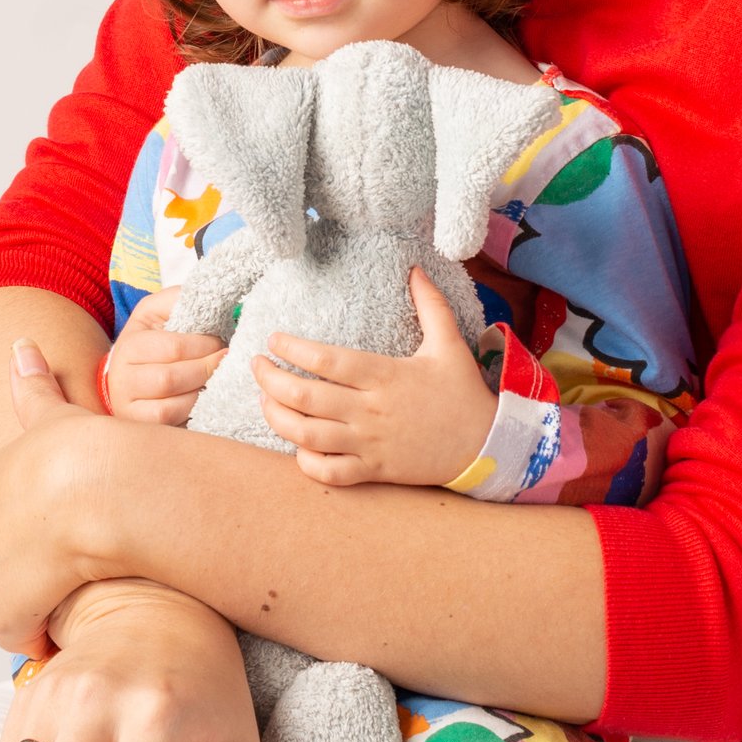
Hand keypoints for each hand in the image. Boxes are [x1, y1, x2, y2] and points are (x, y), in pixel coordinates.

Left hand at [0, 346, 127, 645]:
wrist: (90, 490)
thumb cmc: (78, 453)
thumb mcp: (47, 414)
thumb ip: (31, 388)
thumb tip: (22, 346)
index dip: (18, 535)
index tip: (52, 532)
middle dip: (21, 573)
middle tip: (66, 561)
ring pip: (2, 606)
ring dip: (32, 601)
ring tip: (72, 581)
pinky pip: (21, 635)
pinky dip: (44, 628)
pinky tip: (72, 605)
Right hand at [101, 286, 225, 427]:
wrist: (126, 375)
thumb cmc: (150, 341)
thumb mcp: (157, 313)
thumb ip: (178, 299)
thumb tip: (208, 295)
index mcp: (129, 346)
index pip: (174, 347)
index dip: (205, 345)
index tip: (221, 342)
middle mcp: (123, 379)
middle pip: (172, 379)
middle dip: (207, 369)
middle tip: (225, 362)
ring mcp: (129, 408)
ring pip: (173, 406)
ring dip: (203, 392)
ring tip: (216, 380)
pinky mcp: (141, 427)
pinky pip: (172, 424)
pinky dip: (193, 411)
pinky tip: (204, 399)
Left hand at [252, 270, 497, 488]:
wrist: (486, 445)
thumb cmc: (463, 393)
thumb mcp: (449, 343)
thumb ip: (430, 304)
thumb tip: (414, 267)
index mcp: (384, 376)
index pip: (326, 361)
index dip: (292, 349)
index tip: (274, 339)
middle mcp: (371, 410)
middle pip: (305, 397)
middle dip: (270, 381)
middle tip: (256, 366)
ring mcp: (370, 444)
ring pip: (308, 436)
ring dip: (277, 418)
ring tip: (265, 400)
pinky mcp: (374, 471)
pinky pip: (329, 473)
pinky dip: (306, 462)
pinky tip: (296, 445)